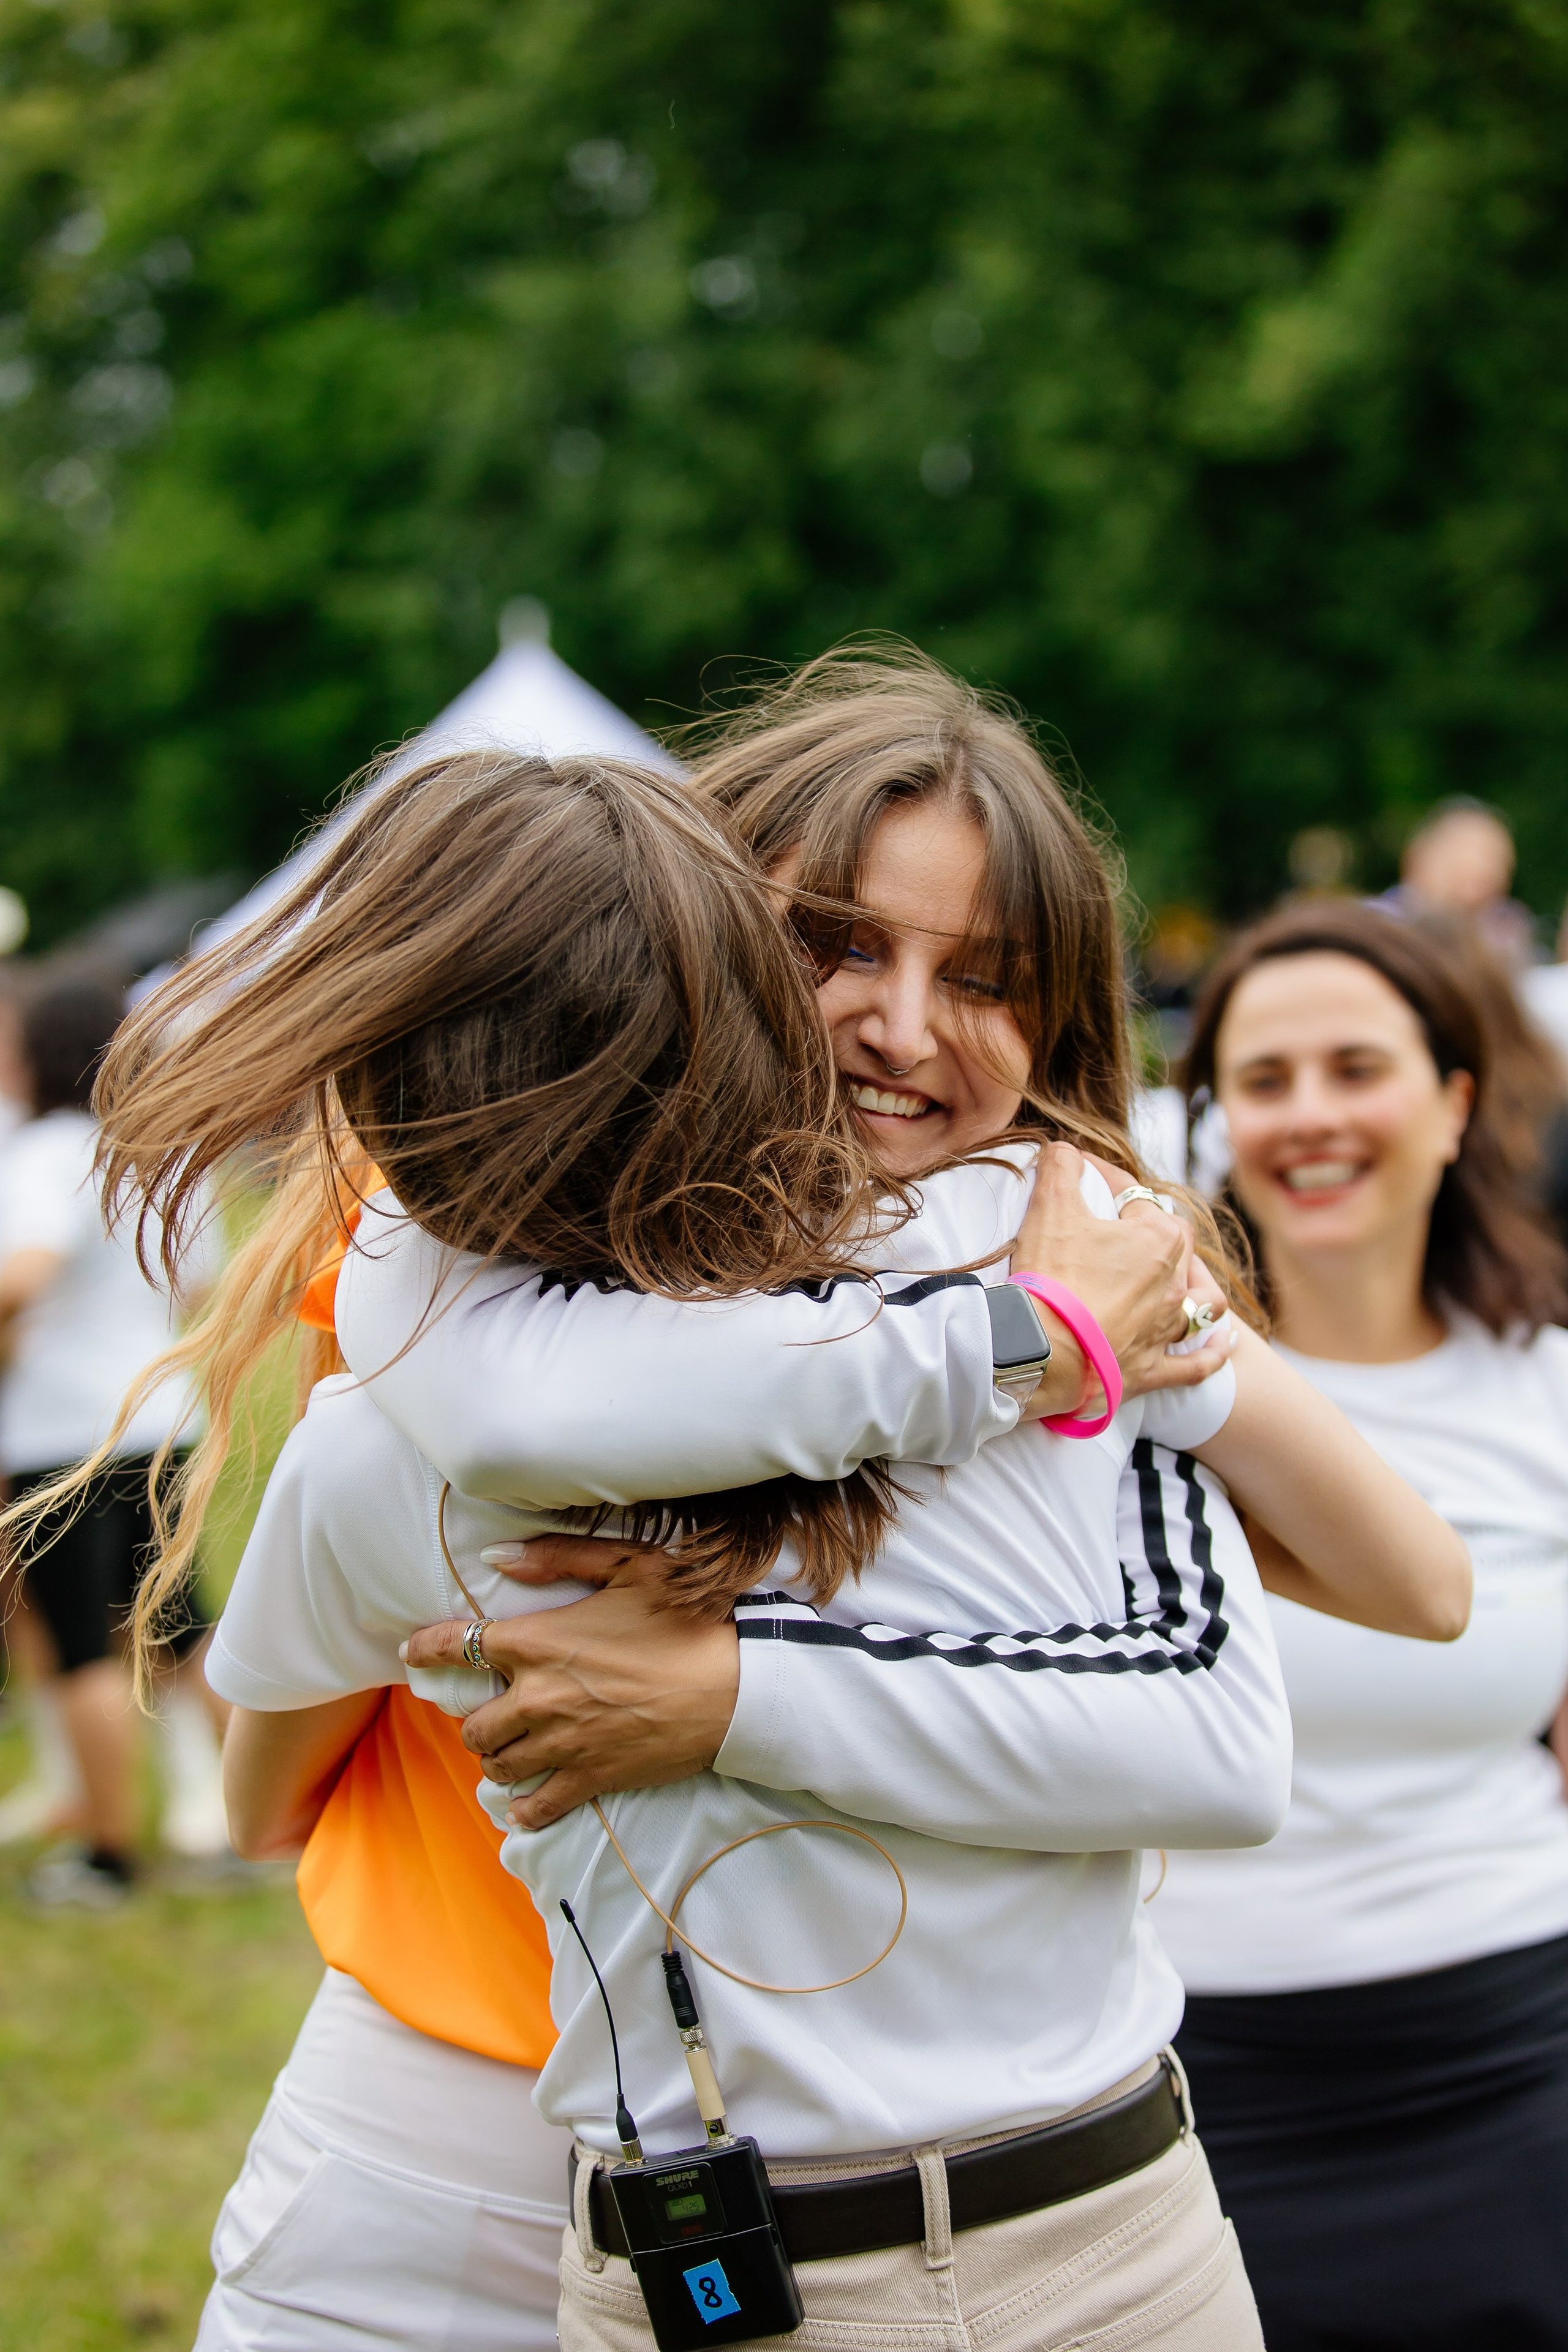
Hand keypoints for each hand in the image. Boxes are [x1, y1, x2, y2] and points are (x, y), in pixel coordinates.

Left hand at [402, 1574, 738, 1829]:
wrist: (735, 1687)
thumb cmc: (684, 1620)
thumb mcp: (628, 1566)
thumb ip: (558, 1557)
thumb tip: (497, 1557)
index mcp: (540, 1642)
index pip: (458, 1646)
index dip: (427, 1649)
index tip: (412, 1651)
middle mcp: (538, 1696)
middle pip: (472, 1722)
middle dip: (476, 1717)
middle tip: (494, 1709)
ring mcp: (562, 1743)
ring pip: (497, 1764)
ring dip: (498, 1756)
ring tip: (513, 1748)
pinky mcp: (589, 1778)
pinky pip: (534, 1807)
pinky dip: (523, 1808)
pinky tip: (526, 1801)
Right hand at [1011, 1145, 1232, 1408]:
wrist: (1041, 1352)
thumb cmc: (1050, 1277)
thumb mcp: (1050, 1206)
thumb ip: (1061, 1167)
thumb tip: (1065, 1151)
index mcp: (1159, 1237)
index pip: (1136, 1196)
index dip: (1105, 1181)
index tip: (1078, 1176)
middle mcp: (1175, 1282)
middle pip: (1178, 1246)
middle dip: (1154, 1230)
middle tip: (1121, 1226)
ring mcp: (1167, 1328)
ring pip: (1201, 1304)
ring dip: (1196, 1289)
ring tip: (1184, 1282)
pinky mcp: (1153, 1369)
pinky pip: (1195, 1363)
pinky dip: (1211, 1354)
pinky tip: (1222, 1344)